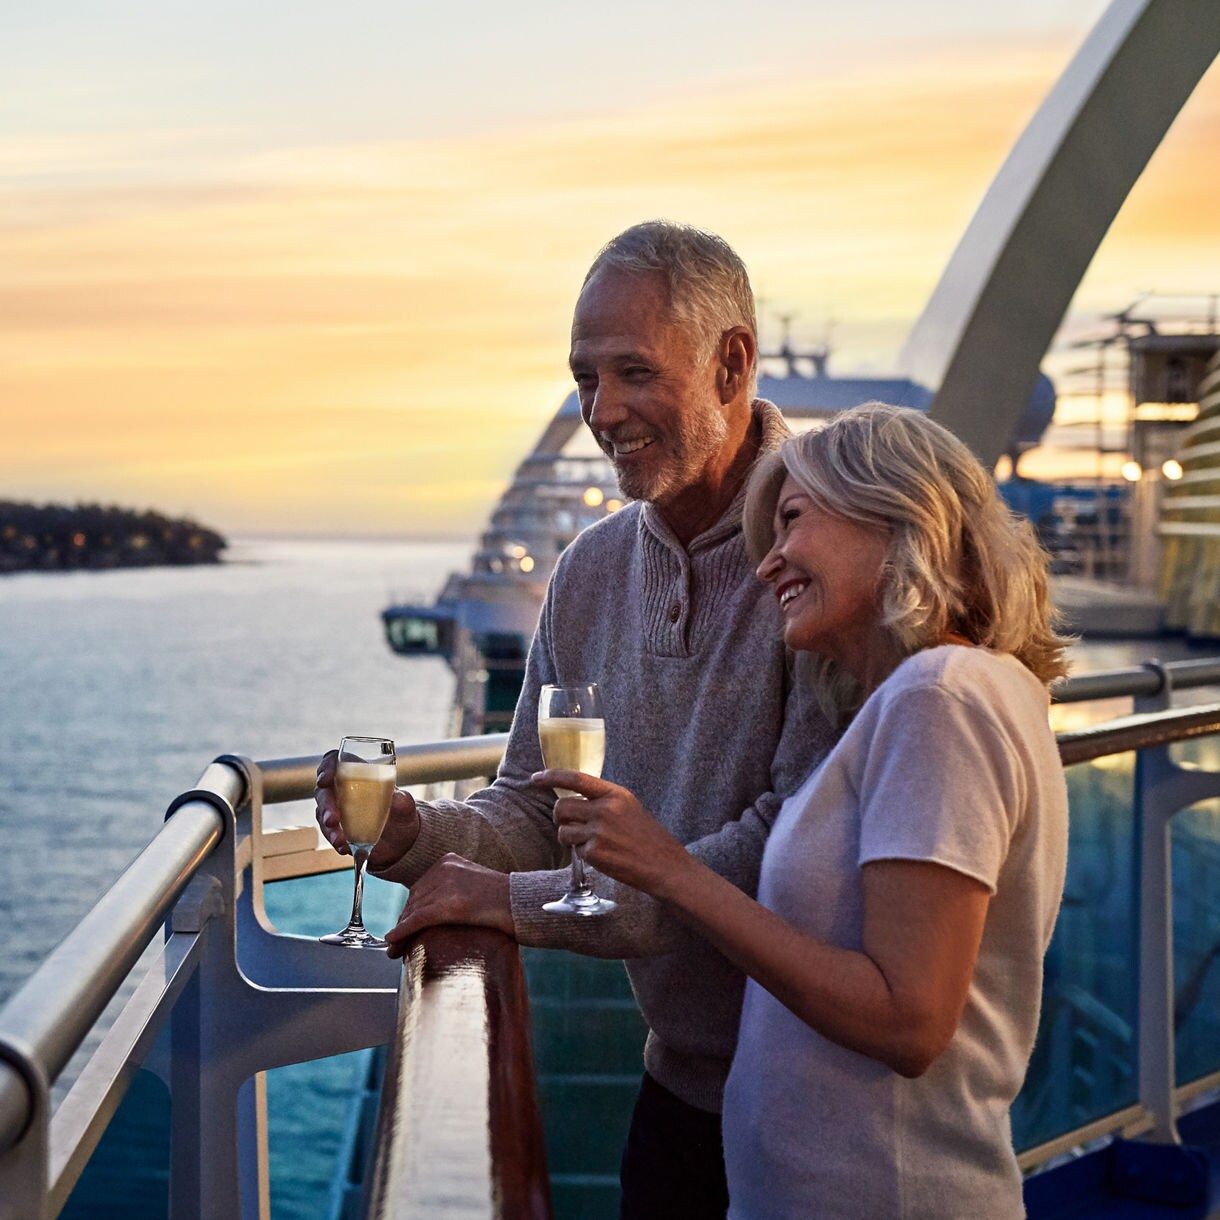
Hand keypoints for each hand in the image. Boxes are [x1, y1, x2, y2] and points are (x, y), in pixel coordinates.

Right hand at [315, 749, 420, 871]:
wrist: (400, 841)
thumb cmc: (401, 813)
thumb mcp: (405, 805)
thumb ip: (402, 799)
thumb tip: (397, 798)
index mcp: (358, 774)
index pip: (335, 762)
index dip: (326, 768)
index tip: (325, 780)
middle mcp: (343, 789)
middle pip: (324, 790)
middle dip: (325, 804)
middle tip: (332, 819)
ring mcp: (337, 810)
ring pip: (322, 813)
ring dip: (328, 827)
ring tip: (340, 840)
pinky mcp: (337, 829)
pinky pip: (328, 832)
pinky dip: (334, 840)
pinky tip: (344, 847)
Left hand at [383, 854, 513, 957]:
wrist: (521, 903)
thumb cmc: (502, 900)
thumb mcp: (472, 883)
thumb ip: (451, 888)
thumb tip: (430, 909)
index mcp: (448, 860)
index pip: (419, 888)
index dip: (409, 911)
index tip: (401, 928)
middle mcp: (444, 868)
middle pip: (414, 899)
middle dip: (404, 922)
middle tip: (396, 944)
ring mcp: (447, 885)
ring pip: (414, 910)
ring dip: (401, 932)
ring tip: (395, 950)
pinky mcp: (449, 904)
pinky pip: (419, 919)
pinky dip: (403, 932)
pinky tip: (394, 943)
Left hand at [531, 770, 690, 896]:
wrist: (666, 866)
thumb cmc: (647, 837)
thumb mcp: (629, 808)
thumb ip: (603, 801)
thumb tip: (573, 802)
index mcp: (615, 794)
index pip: (575, 778)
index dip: (551, 776)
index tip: (535, 779)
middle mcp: (605, 809)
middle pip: (561, 807)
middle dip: (561, 818)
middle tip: (572, 826)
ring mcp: (599, 832)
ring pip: (563, 831)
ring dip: (570, 839)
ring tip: (592, 844)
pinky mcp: (595, 853)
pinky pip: (575, 851)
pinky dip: (584, 855)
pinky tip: (603, 857)